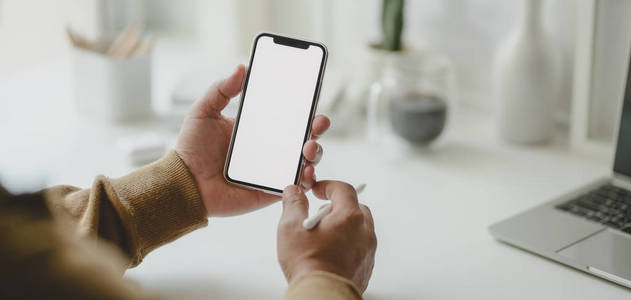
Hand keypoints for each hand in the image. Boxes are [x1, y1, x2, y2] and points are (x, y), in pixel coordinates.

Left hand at [176, 65, 329, 215]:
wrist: (184, 183)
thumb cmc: (192, 149)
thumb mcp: (203, 112)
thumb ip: (221, 89)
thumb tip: (241, 68)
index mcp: (258, 129)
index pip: (287, 116)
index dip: (303, 107)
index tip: (312, 97)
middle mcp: (269, 149)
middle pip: (303, 136)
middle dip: (317, 128)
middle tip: (318, 122)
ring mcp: (272, 170)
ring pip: (305, 161)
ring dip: (314, 152)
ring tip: (308, 148)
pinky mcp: (270, 191)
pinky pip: (295, 186)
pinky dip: (305, 180)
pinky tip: (304, 172)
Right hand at [277, 181, 376, 291]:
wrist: (320, 294)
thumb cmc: (309, 264)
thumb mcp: (290, 227)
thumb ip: (293, 204)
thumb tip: (293, 193)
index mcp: (349, 217)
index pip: (343, 189)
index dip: (328, 186)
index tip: (318, 190)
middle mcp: (364, 231)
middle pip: (355, 208)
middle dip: (337, 208)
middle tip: (319, 217)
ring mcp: (367, 250)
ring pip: (359, 228)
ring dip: (344, 227)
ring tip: (323, 238)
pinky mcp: (366, 266)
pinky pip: (360, 247)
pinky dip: (348, 245)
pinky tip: (330, 253)